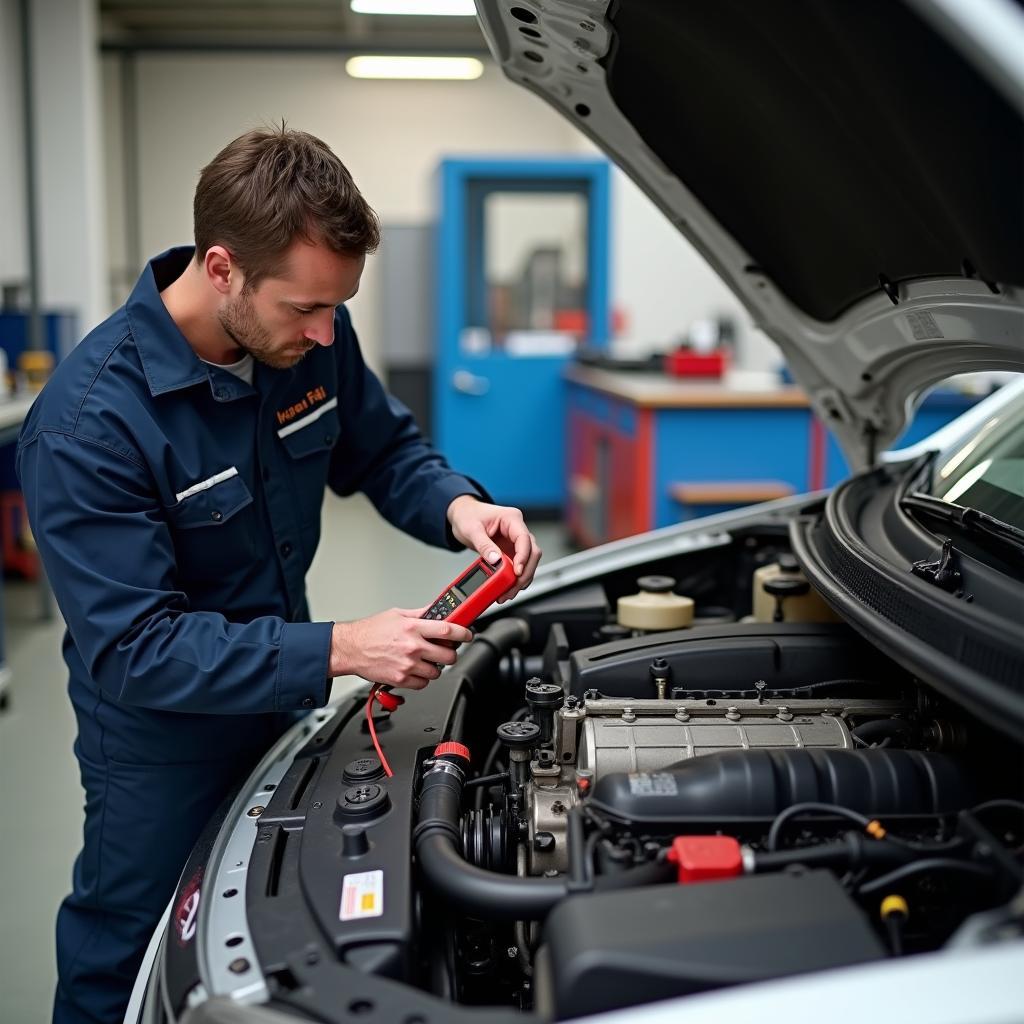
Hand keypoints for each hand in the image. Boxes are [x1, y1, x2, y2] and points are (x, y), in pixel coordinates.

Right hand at [329, 608, 473, 688]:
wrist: (350, 649)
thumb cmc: (370, 631)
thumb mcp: (397, 614)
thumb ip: (420, 613)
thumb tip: (437, 610)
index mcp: (413, 628)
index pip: (448, 630)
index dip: (463, 633)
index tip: (468, 635)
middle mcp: (412, 647)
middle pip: (448, 655)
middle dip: (450, 653)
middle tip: (446, 650)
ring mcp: (407, 665)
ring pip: (437, 672)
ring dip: (435, 667)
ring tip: (425, 660)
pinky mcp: (401, 679)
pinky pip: (423, 684)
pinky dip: (422, 679)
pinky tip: (415, 669)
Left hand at [446, 495, 541, 601]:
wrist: (462, 515)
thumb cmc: (468, 515)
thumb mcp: (472, 529)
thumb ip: (484, 545)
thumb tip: (495, 560)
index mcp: (511, 518)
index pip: (524, 538)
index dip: (523, 557)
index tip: (517, 572)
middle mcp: (517, 530)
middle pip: (532, 553)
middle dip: (525, 573)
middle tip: (513, 587)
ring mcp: (515, 542)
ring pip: (528, 562)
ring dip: (521, 579)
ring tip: (507, 592)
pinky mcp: (510, 552)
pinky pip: (518, 567)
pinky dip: (514, 579)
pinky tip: (507, 588)